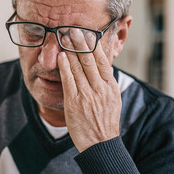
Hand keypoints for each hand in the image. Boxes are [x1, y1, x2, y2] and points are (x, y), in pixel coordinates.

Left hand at [57, 31, 121, 151]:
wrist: (100, 143)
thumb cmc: (104, 122)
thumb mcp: (112, 100)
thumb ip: (105, 83)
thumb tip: (100, 67)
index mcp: (110, 86)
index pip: (102, 60)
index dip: (94, 45)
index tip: (87, 33)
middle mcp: (100, 88)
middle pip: (90, 60)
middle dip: (80, 43)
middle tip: (72, 29)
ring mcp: (87, 95)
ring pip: (79, 68)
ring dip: (70, 51)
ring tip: (64, 38)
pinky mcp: (74, 103)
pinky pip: (69, 81)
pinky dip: (65, 67)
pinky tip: (61, 57)